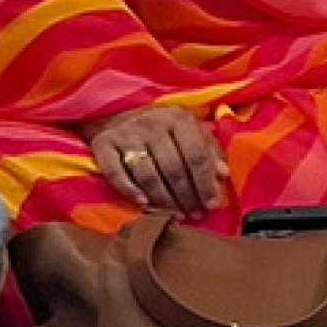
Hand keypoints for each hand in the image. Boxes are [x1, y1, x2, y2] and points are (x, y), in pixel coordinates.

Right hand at [87, 104, 225, 217]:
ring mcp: (126, 134)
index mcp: (178, 118)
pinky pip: (116, 174)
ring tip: (175, 215)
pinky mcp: (103, 143)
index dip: (205, 183)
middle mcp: (152, 124)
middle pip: (173, 168)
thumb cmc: (162, 126)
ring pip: (148, 175)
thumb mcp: (190, 130)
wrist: (117, 111)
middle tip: (193, 214)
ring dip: (164, 200)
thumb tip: (223, 175)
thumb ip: (208, 150)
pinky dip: (130, 191)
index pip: (196, 155)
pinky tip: (144, 204)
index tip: (212, 204)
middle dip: (186, 196)